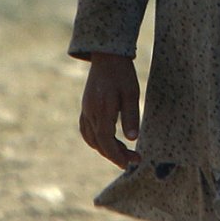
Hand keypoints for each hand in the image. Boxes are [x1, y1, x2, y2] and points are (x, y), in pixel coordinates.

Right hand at [77, 54, 140, 168]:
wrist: (106, 56)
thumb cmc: (122, 74)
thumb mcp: (131, 93)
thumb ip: (131, 116)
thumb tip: (132, 139)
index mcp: (101, 111)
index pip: (107, 142)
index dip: (118, 156)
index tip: (130, 164)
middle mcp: (90, 114)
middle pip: (100, 143)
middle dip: (115, 155)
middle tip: (134, 160)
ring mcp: (86, 111)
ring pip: (92, 139)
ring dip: (106, 149)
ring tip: (124, 153)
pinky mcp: (85, 108)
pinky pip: (87, 131)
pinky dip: (96, 141)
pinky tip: (107, 142)